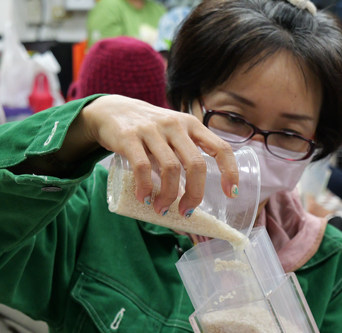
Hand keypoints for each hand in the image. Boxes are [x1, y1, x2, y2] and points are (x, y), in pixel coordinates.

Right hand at [79, 95, 239, 216]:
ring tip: (162, 209)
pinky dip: (145, 188)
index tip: (230, 194)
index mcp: (192, 125)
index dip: (230, 172)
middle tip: (186, 212)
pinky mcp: (129, 137)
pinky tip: (144, 198)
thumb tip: (191, 197)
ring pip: (171, 168)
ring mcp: (152, 130)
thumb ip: (184, 157)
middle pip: (196, 164)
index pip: (220, 148)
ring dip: (169, 196)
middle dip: (195, 194)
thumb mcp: (173, 134)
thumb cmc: (149, 130)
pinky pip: (142, 167)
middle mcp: (175, 125)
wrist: (111, 111)